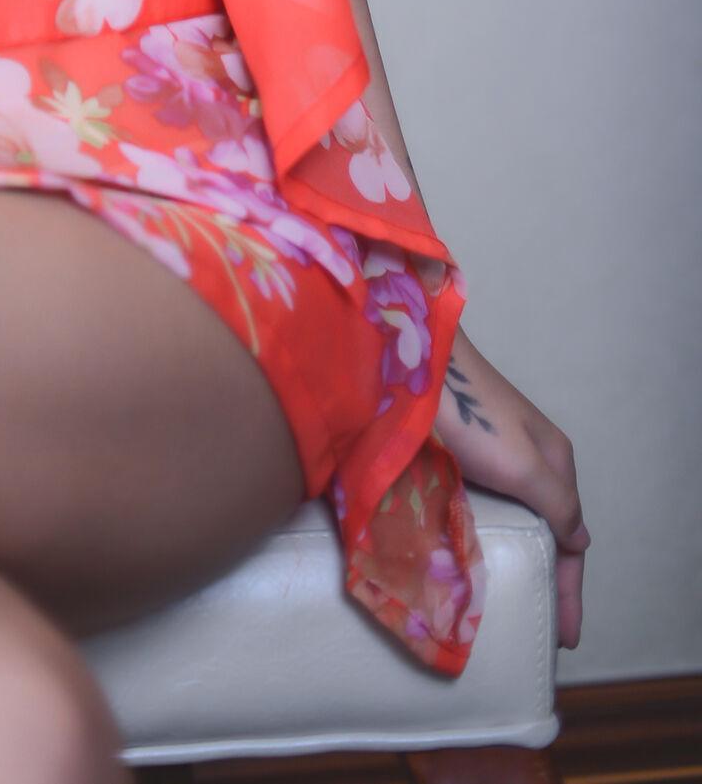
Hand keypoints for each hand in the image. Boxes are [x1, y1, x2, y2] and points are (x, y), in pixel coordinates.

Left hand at [432, 326, 588, 648]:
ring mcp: (491, 452)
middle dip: (546, 574)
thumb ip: (558, 505)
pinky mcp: (457, 449)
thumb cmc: (470, 414)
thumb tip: (582, 541)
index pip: (573, 538)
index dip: (570, 589)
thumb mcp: (526, 465)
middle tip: (537, 623)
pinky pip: (481, 502)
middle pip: (546, 528)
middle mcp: (527, 456)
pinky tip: (471, 554)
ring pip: (513, 515)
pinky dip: (484, 532)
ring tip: (505, 597)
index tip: (565, 638)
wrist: (414, 359)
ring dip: (515, 554)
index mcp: (554, 460)